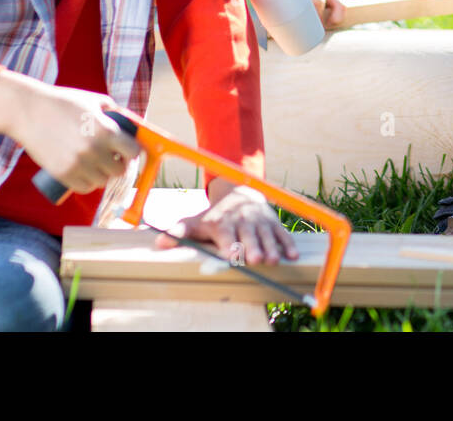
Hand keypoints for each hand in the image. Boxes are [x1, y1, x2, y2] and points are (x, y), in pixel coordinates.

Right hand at [0, 71, 141, 195]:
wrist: (29, 111)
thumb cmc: (62, 103)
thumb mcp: (92, 100)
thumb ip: (112, 110)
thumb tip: (128, 121)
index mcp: (106, 130)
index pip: (133, 152)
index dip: (132, 152)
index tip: (128, 151)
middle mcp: (94, 150)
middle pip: (119, 171)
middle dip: (117, 165)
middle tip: (112, 159)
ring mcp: (78, 164)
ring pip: (101, 181)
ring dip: (102, 175)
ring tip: (97, 166)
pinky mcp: (62, 173)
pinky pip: (84, 188)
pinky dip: (87, 183)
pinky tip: (86, 174)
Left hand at [154, 183, 298, 265]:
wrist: (240, 192)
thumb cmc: (216, 215)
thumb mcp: (197, 221)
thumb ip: (180, 231)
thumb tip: (159, 241)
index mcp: (223, 223)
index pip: (227, 235)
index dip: (230, 245)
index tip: (232, 255)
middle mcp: (242, 221)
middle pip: (248, 236)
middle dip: (253, 247)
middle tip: (256, 259)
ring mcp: (259, 221)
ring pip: (266, 236)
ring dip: (271, 248)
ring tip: (273, 260)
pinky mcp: (273, 223)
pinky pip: (282, 233)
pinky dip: (288, 244)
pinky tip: (293, 255)